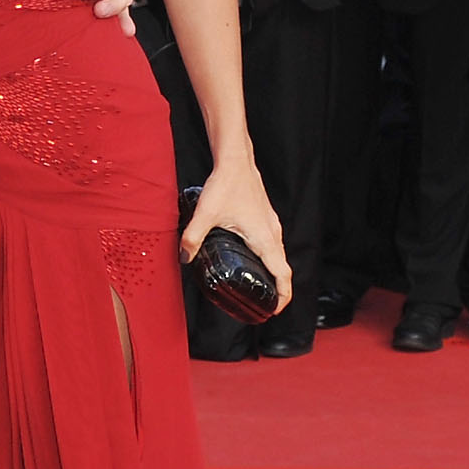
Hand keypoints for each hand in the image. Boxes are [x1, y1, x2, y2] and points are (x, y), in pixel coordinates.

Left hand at [179, 148, 291, 314]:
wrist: (236, 158)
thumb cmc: (227, 183)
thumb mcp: (206, 214)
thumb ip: (193, 238)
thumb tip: (185, 258)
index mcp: (265, 239)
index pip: (283, 275)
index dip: (283, 296)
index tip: (275, 310)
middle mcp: (273, 233)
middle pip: (282, 268)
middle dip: (277, 289)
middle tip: (263, 305)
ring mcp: (271, 224)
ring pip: (278, 255)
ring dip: (273, 272)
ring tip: (258, 285)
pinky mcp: (266, 217)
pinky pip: (272, 243)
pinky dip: (268, 257)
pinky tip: (250, 257)